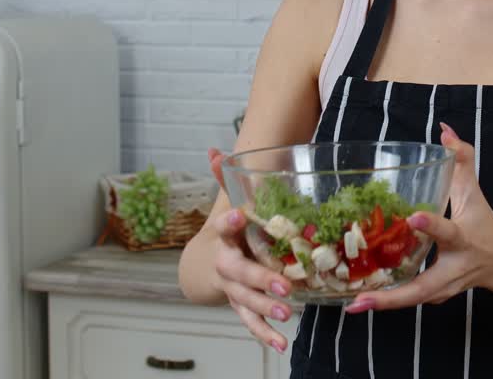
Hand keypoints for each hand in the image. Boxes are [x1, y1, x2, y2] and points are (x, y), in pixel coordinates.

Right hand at [205, 148, 294, 353]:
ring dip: (264, 309)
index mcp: (224, 237)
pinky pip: (250, 322)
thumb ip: (226, 181)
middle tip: (284, 287)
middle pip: (238, 273)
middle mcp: (226, 265)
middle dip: (260, 279)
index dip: (229, 222)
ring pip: (245, 301)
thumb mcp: (227, 206)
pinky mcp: (240, 306)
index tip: (240, 215)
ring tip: (287, 313)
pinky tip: (281, 343)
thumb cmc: (229, 234)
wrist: (205, 266)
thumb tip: (214, 150)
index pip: (222, 227)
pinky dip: (264, 334)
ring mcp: (232, 289)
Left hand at [343, 123, 492, 313]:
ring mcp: (442, 288)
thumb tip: (444, 131)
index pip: (449, 232)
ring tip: (352, 305)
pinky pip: (408, 298)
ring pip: (411, 299)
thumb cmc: (483, 222)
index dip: (432, 226)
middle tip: (361, 299)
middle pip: (423, 287)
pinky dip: (385, 301)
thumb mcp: (475, 191)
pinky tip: (357, 299)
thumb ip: (462, 159)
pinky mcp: (432, 296)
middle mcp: (452, 268)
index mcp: (463, 239)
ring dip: (382, 304)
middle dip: (394, 297)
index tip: (414, 217)